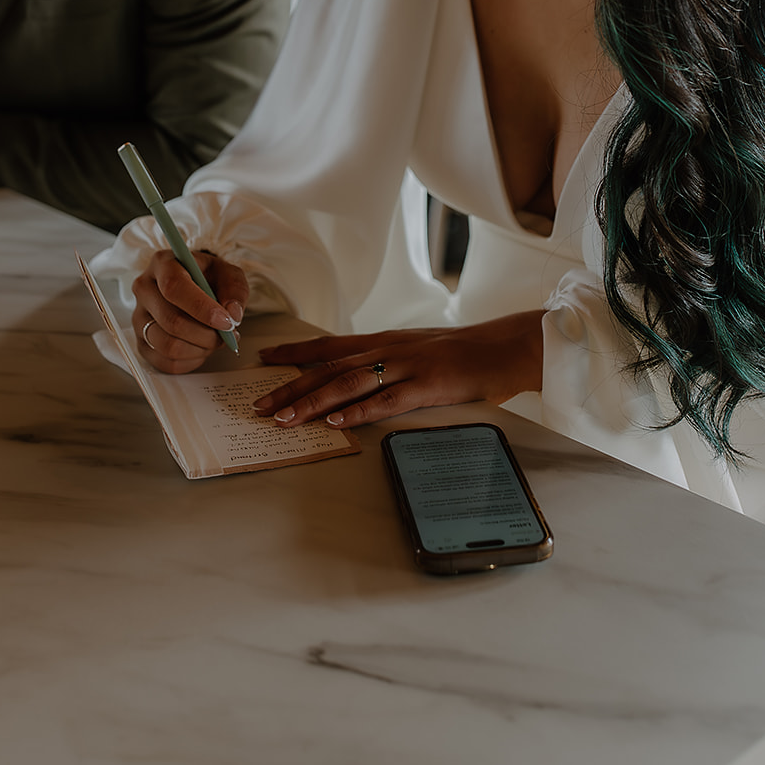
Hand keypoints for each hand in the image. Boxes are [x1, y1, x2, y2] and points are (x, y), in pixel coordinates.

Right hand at [131, 249, 248, 373]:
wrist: (195, 287)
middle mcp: (144, 289)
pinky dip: (191, 361)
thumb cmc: (209, 278)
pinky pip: (165, 362)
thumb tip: (232, 315)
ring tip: (214, 340)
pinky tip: (201, 348)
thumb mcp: (228, 274)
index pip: (174, 287)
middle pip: (171, 321)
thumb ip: (234, 290)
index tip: (226, 322)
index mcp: (163, 264)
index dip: (202, 308)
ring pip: (167, 345)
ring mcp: (139, 317)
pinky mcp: (141, 342)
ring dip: (200, 349)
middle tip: (227, 335)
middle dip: (206, 335)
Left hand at [253, 314, 544, 428]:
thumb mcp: (417, 350)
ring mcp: (407, 366)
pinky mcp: (428, 385)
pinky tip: (337, 423)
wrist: (505, 347)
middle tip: (259, 404)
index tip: (264, 358)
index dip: (295, 352)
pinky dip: (360, 412)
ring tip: (285, 418)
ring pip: (349, 383)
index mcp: (384, 340)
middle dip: (291, 386)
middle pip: (329, 368)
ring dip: (313, 401)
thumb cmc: (463, 353)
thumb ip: (387, 360)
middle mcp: (388, 348)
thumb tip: (356, 376)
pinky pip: (387, 400)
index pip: (329, 346)